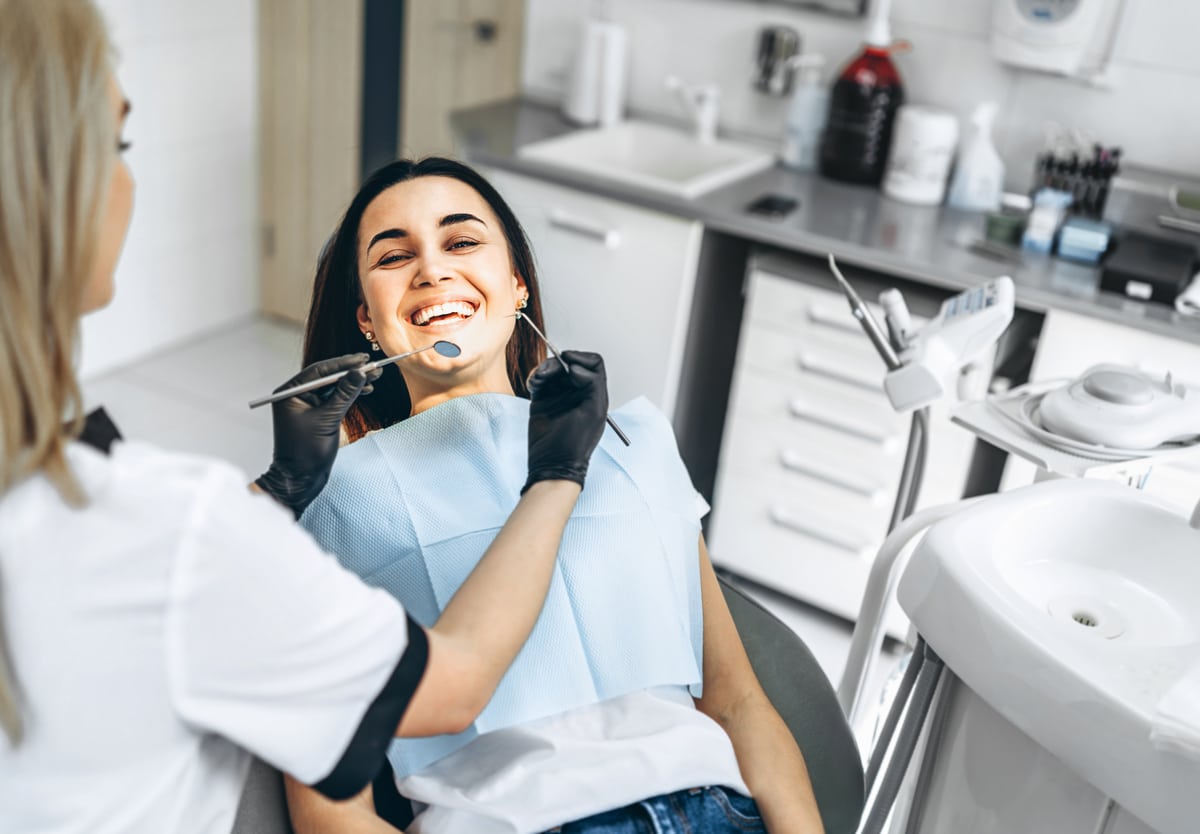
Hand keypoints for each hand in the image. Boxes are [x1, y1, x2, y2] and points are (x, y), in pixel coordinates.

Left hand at [255, 354, 381, 518]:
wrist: (300, 478)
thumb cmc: (306, 452)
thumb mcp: (328, 419)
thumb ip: (344, 394)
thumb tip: (359, 373)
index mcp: (290, 393)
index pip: (320, 371)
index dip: (343, 364)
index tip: (363, 359)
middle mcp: (296, 396)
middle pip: (327, 377)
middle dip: (351, 372)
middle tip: (373, 366)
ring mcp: (306, 405)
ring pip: (333, 388)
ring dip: (353, 383)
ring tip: (375, 377)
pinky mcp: (316, 415)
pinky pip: (334, 399)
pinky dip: (349, 395)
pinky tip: (365, 390)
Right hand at [523, 350, 608, 493]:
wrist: (553, 462)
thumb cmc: (576, 442)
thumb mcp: (594, 411)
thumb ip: (592, 383)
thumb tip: (575, 367)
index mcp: (594, 392)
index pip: (593, 364)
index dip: (581, 358)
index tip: (569, 362)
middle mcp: (578, 391)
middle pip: (569, 363)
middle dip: (559, 363)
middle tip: (550, 371)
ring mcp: (559, 394)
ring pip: (553, 369)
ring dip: (545, 368)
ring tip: (539, 378)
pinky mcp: (542, 399)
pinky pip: (538, 379)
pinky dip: (535, 377)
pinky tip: (533, 385)